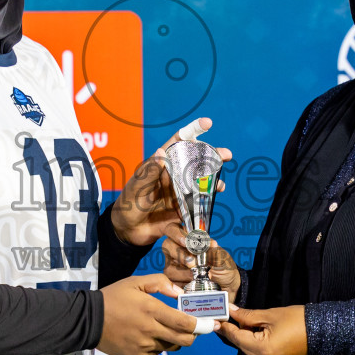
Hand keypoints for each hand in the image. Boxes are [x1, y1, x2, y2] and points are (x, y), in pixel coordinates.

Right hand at [97, 273, 199, 354]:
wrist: (88, 320)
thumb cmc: (113, 297)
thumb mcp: (135, 282)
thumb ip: (160, 283)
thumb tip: (179, 291)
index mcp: (151, 310)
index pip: (185, 323)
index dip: (201, 325)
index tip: (211, 324)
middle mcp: (149, 330)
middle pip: (184, 340)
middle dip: (193, 335)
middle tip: (194, 328)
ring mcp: (143, 346)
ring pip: (171, 346)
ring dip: (175, 339)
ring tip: (166, 328)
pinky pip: (156, 353)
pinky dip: (159, 345)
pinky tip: (149, 335)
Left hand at [110, 117, 232, 247]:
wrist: (128, 230)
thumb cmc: (128, 202)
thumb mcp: (137, 186)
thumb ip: (150, 171)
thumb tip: (162, 152)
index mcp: (162, 165)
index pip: (178, 143)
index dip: (193, 130)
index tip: (207, 123)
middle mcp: (174, 177)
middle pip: (196, 162)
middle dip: (213, 157)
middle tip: (227, 155)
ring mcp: (180, 193)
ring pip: (201, 184)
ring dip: (213, 183)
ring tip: (220, 186)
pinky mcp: (184, 211)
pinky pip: (198, 208)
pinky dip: (206, 207)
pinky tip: (209, 208)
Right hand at [161, 224, 241, 295]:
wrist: (227, 287)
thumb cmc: (223, 268)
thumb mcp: (223, 258)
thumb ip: (215, 251)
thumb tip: (211, 243)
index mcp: (189, 239)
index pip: (174, 229)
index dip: (177, 234)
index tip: (187, 242)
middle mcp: (178, 250)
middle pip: (167, 245)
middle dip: (180, 255)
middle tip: (193, 264)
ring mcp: (174, 265)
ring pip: (169, 266)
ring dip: (184, 273)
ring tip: (197, 276)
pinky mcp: (174, 280)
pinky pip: (172, 281)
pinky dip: (184, 283)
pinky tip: (193, 283)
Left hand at [217, 305, 307, 354]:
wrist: (324, 331)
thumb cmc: (299, 320)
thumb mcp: (271, 315)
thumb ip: (248, 316)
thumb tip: (232, 312)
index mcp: (264, 350)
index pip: (238, 338)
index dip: (226, 328)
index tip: (216, 321)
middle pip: (243, 347)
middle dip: (236, 333)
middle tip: (228, 319)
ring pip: (252, 352)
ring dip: (247, 339)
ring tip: (247, 324)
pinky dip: (258, 345)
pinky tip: (259, 334)